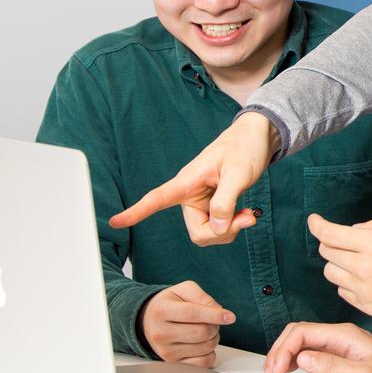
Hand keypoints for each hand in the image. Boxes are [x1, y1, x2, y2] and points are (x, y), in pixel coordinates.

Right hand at [109, 110, 276, 244]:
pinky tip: (247, 215)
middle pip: (198, 233)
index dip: (137, 212)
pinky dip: (234, 226)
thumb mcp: (238, 173)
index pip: (157, 198)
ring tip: (249, 214)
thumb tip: (215, 229)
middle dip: (222, 232)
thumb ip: (226, 201)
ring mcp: (201, 203)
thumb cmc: (244, 148)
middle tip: (248, 219)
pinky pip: (218, 229)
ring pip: (209, 234)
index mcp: (187, 181)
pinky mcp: (212, 207)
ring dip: (231, 229)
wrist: (256, 138)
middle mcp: (190, 195)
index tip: (114, 221)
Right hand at [141, 280, 235, 366]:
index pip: (192, 314)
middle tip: (211, 321)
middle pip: (201, 332)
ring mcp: (165, 351)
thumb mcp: (183, 290)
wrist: (148, 320)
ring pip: (205, 348)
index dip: (214, 315)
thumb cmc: (170, 304)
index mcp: (162, 311)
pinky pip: (202, 363)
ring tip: (205, 331)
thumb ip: (202, 296)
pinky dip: (210, 354)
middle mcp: (160, 333)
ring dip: (213, 338)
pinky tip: (204, 345)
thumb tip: (218, 310)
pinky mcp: (173, 363)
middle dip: (214, 325)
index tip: (230, 317)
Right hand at [263, 322, 371, 372]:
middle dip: (278, 351)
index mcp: (344, 335)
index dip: (283, 350)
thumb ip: (332, 366)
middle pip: (297, 333)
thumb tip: (303, 358)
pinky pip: (309, 349)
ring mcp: (338, 343)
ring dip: (283, 355)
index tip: (276, 371)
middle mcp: (339, 335)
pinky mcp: (338, 353)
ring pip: (301, 341)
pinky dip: (294, 358)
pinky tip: (288, 369)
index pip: (303, 332)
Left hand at [309, 214, 371, 328]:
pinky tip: (367, 279)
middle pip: (327, 253)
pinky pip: (342, 291)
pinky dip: (348, 282)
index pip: (331, 235)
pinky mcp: (366, 306)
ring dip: (339, 264)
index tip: (314, 220)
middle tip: (347, 242)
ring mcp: (363, 290)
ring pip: (331, 273)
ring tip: (359, 262)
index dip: (317, 225)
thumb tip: (356, 230)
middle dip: (331, 243)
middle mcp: (363, 268)